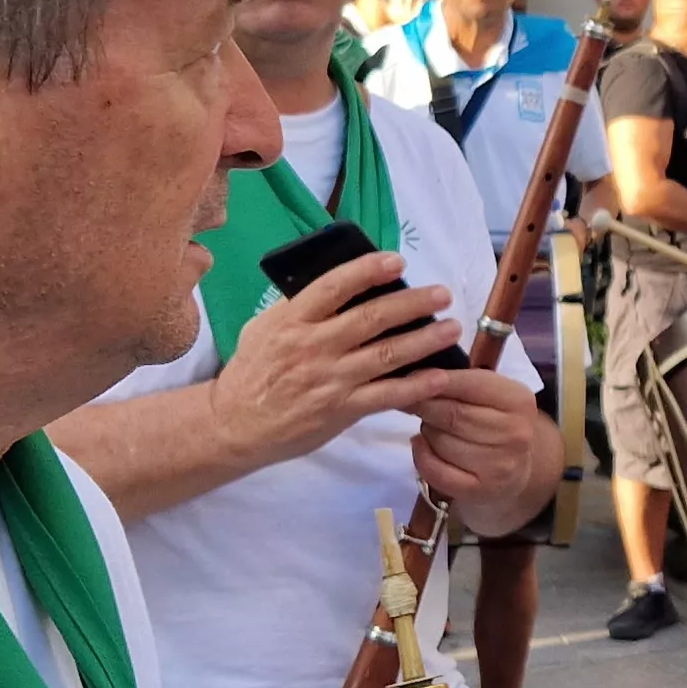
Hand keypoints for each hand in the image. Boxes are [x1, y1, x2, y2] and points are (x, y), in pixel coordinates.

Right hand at [210, 251, 462, 466]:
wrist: (235, 426)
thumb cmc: (251, 372)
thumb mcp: (263, 329)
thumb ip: (296, 307)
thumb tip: (336, 284)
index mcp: (292, 321)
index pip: (334, 287)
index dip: (368, 271)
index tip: (398, 261)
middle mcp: (313, 347)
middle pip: (371, 318)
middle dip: (412, 303)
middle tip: (442, 293)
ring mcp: (329, 380)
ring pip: (386, 355)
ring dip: (425, 340)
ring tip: (451, 328)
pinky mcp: (340, 410)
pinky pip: (386, 395)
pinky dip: (416, 385)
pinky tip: (440, 376)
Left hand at [411, 367, 558, 533]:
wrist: (514, 469)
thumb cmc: (494, 422)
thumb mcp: (489, 395)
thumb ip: (459, 382)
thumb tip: (414, 376)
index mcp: (518, 400)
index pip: (469, 384)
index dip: (434, 380)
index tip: (412, 377)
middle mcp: (515, 434)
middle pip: (452, 414)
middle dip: (424, 406)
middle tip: (411, 402)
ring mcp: (499, 466)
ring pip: (441, 442)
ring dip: (426, 431)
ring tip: (431, 427)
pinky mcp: (479, 491)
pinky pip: (435, 471)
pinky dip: (421, 456)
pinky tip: (423, 447)